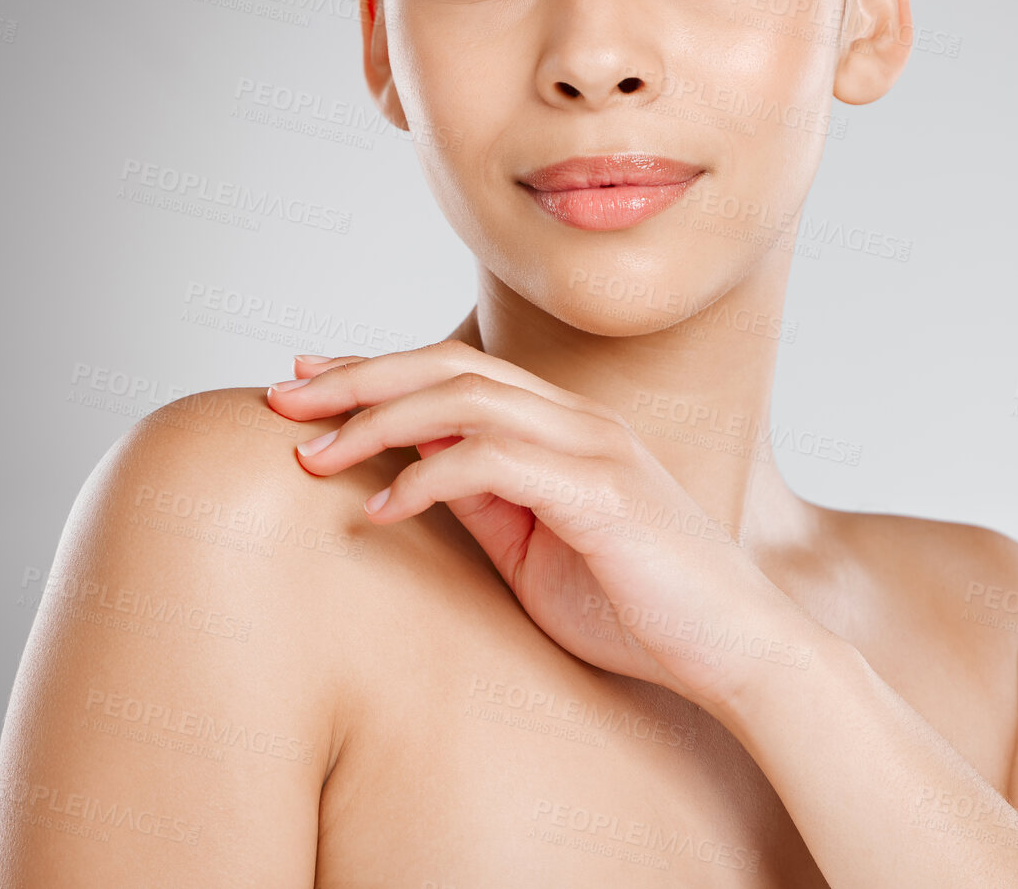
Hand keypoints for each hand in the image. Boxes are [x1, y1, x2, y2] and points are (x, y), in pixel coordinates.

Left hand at [265, 341, 804, 712]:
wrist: (736, 650)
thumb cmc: (638, 607)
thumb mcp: (536, 550)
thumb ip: (484, 502)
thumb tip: (407, 471)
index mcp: (565, 426)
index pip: (455, 370)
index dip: (375, 368)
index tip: (307, 376)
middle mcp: (578, 420)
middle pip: (448, 367)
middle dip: (356, 377)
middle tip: (281, 394)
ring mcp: (594, 449)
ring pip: (465, 399)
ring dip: (376, 421)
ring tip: (312, 455)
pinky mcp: (601, 492)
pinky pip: (494, 463)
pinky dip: (427, 479)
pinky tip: (381, 512)